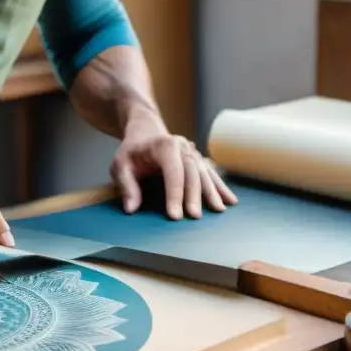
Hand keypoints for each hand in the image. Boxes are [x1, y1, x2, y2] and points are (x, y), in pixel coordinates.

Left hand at [110, 123, 237, 219]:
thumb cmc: (131, 152)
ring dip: (212, 192)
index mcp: (164, 145)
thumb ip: (126, 186)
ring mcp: (192, 151)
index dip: (174, 193)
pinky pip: (210, 173)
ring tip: (218, 210)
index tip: (174, 215)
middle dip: (195, 195)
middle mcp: (182, 146)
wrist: (145, 132)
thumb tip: (131, 208)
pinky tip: (230, 200)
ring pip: (205, 172)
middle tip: (195, 217)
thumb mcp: (120, 165)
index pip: (172, 171)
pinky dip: (220, 187)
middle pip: (192, 172)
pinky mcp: (197, 158)